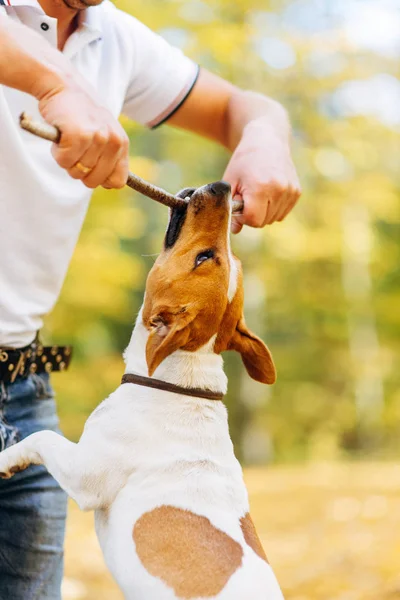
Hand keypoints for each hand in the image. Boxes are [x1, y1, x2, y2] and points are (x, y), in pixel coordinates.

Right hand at [38, 84, 128, 188]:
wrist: (63, 84)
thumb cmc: (82, 112)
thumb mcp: (105, 132)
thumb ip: (111, 156)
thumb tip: (111, 185)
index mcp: (122, 143)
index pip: (118, 181)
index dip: (102, 180)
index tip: (91, 169)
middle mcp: (112, 141)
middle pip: (94, 180)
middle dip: (81, 171)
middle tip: (75, 150)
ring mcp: (96, 138)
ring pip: (77, 172)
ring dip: (67, 159)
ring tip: (68, 138)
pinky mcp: (78, 136)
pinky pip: (64, 161)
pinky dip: (57, 153)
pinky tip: (60, 135)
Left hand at [224, 118, 300, 233]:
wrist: (266, 140)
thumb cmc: (243, 162)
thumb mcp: (230, 182)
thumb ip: (230, 207)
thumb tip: (235, 231)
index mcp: (261, 187)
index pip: (253, 220)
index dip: (243, 217)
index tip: (239, 204)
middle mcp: (279, 190)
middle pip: (262, 222)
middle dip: (252, 214)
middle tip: (248, 195)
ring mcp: (290, 191)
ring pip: (273, 219)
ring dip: (263, 212)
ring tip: (258, 192)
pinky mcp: (297, 191)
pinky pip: (282, 213)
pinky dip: (273, 208)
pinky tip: (268, 192)